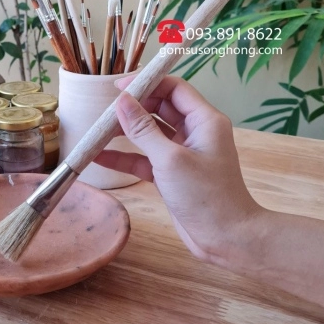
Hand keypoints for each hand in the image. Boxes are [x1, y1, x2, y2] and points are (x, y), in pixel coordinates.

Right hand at [95, 75, 262, 262]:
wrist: (225, 239)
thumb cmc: (206, 197)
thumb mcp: (170, 160)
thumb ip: (143, 129)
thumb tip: (121, 102)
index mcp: (204, 120)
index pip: (174, 88)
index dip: (147, 83)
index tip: (119, 86)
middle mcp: (195, 131)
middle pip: (160, 107)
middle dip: (133, 107)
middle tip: (104, 109)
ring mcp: (182, 152)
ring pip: (150, 132)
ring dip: (126, 131)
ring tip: (98, 130)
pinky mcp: (171, 172)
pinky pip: (144, 157)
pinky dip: (125, 157)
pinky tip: (99, 157)